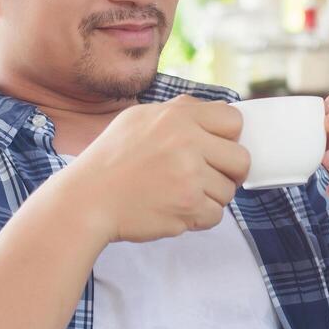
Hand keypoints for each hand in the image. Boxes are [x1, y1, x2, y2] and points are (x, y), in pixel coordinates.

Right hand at [69, 96, 249, 243]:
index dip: (230, 138)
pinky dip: (198, 218)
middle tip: (209, 178)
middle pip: (241, 159)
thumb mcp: (138, 118)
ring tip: (180, 195)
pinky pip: (216, 216)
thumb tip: (211, 110)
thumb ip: (177, 112)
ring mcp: (189, 175)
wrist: (86, 200)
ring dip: (210, 198)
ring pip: (228, 191)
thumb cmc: (109, 161)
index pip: (233, 119)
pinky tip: (174, 210)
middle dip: (229, 172)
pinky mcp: (188, 206)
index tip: (218, 151)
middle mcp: (186, 141)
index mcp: (177, 116)